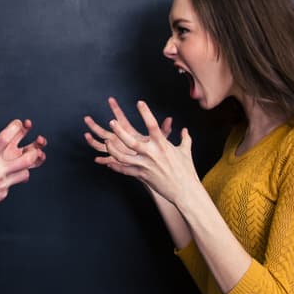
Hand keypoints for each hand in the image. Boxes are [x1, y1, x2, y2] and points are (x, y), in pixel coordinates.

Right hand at [0, 119, 46, 230]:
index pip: (4, 139)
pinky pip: (13, 184)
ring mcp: (2, 183)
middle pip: (25, 159)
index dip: (14, 128)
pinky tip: (6, 177)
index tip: (18, 124)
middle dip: (33, 152)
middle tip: (34, 148)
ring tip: (23, 164)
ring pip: (25, 173)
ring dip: (25, 167)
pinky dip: (12, 179)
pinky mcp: (3, 194)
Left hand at [83, 97, 197, 203]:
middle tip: (112, 122)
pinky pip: (125, 170)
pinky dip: (116, 166)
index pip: (153, 125)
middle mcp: (152, 154)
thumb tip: (185, 130)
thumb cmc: (186, 170)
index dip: (146, 113)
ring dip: (113, 149)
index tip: (140, 102)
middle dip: (120, 132)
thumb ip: (185, 138)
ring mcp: (145, 165)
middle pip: (131, 141)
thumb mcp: (186, 151)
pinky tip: (108, 162)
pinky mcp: (142, 175)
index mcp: (163, 145)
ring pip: (123, 157)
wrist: (184, 190)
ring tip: (107, 141)